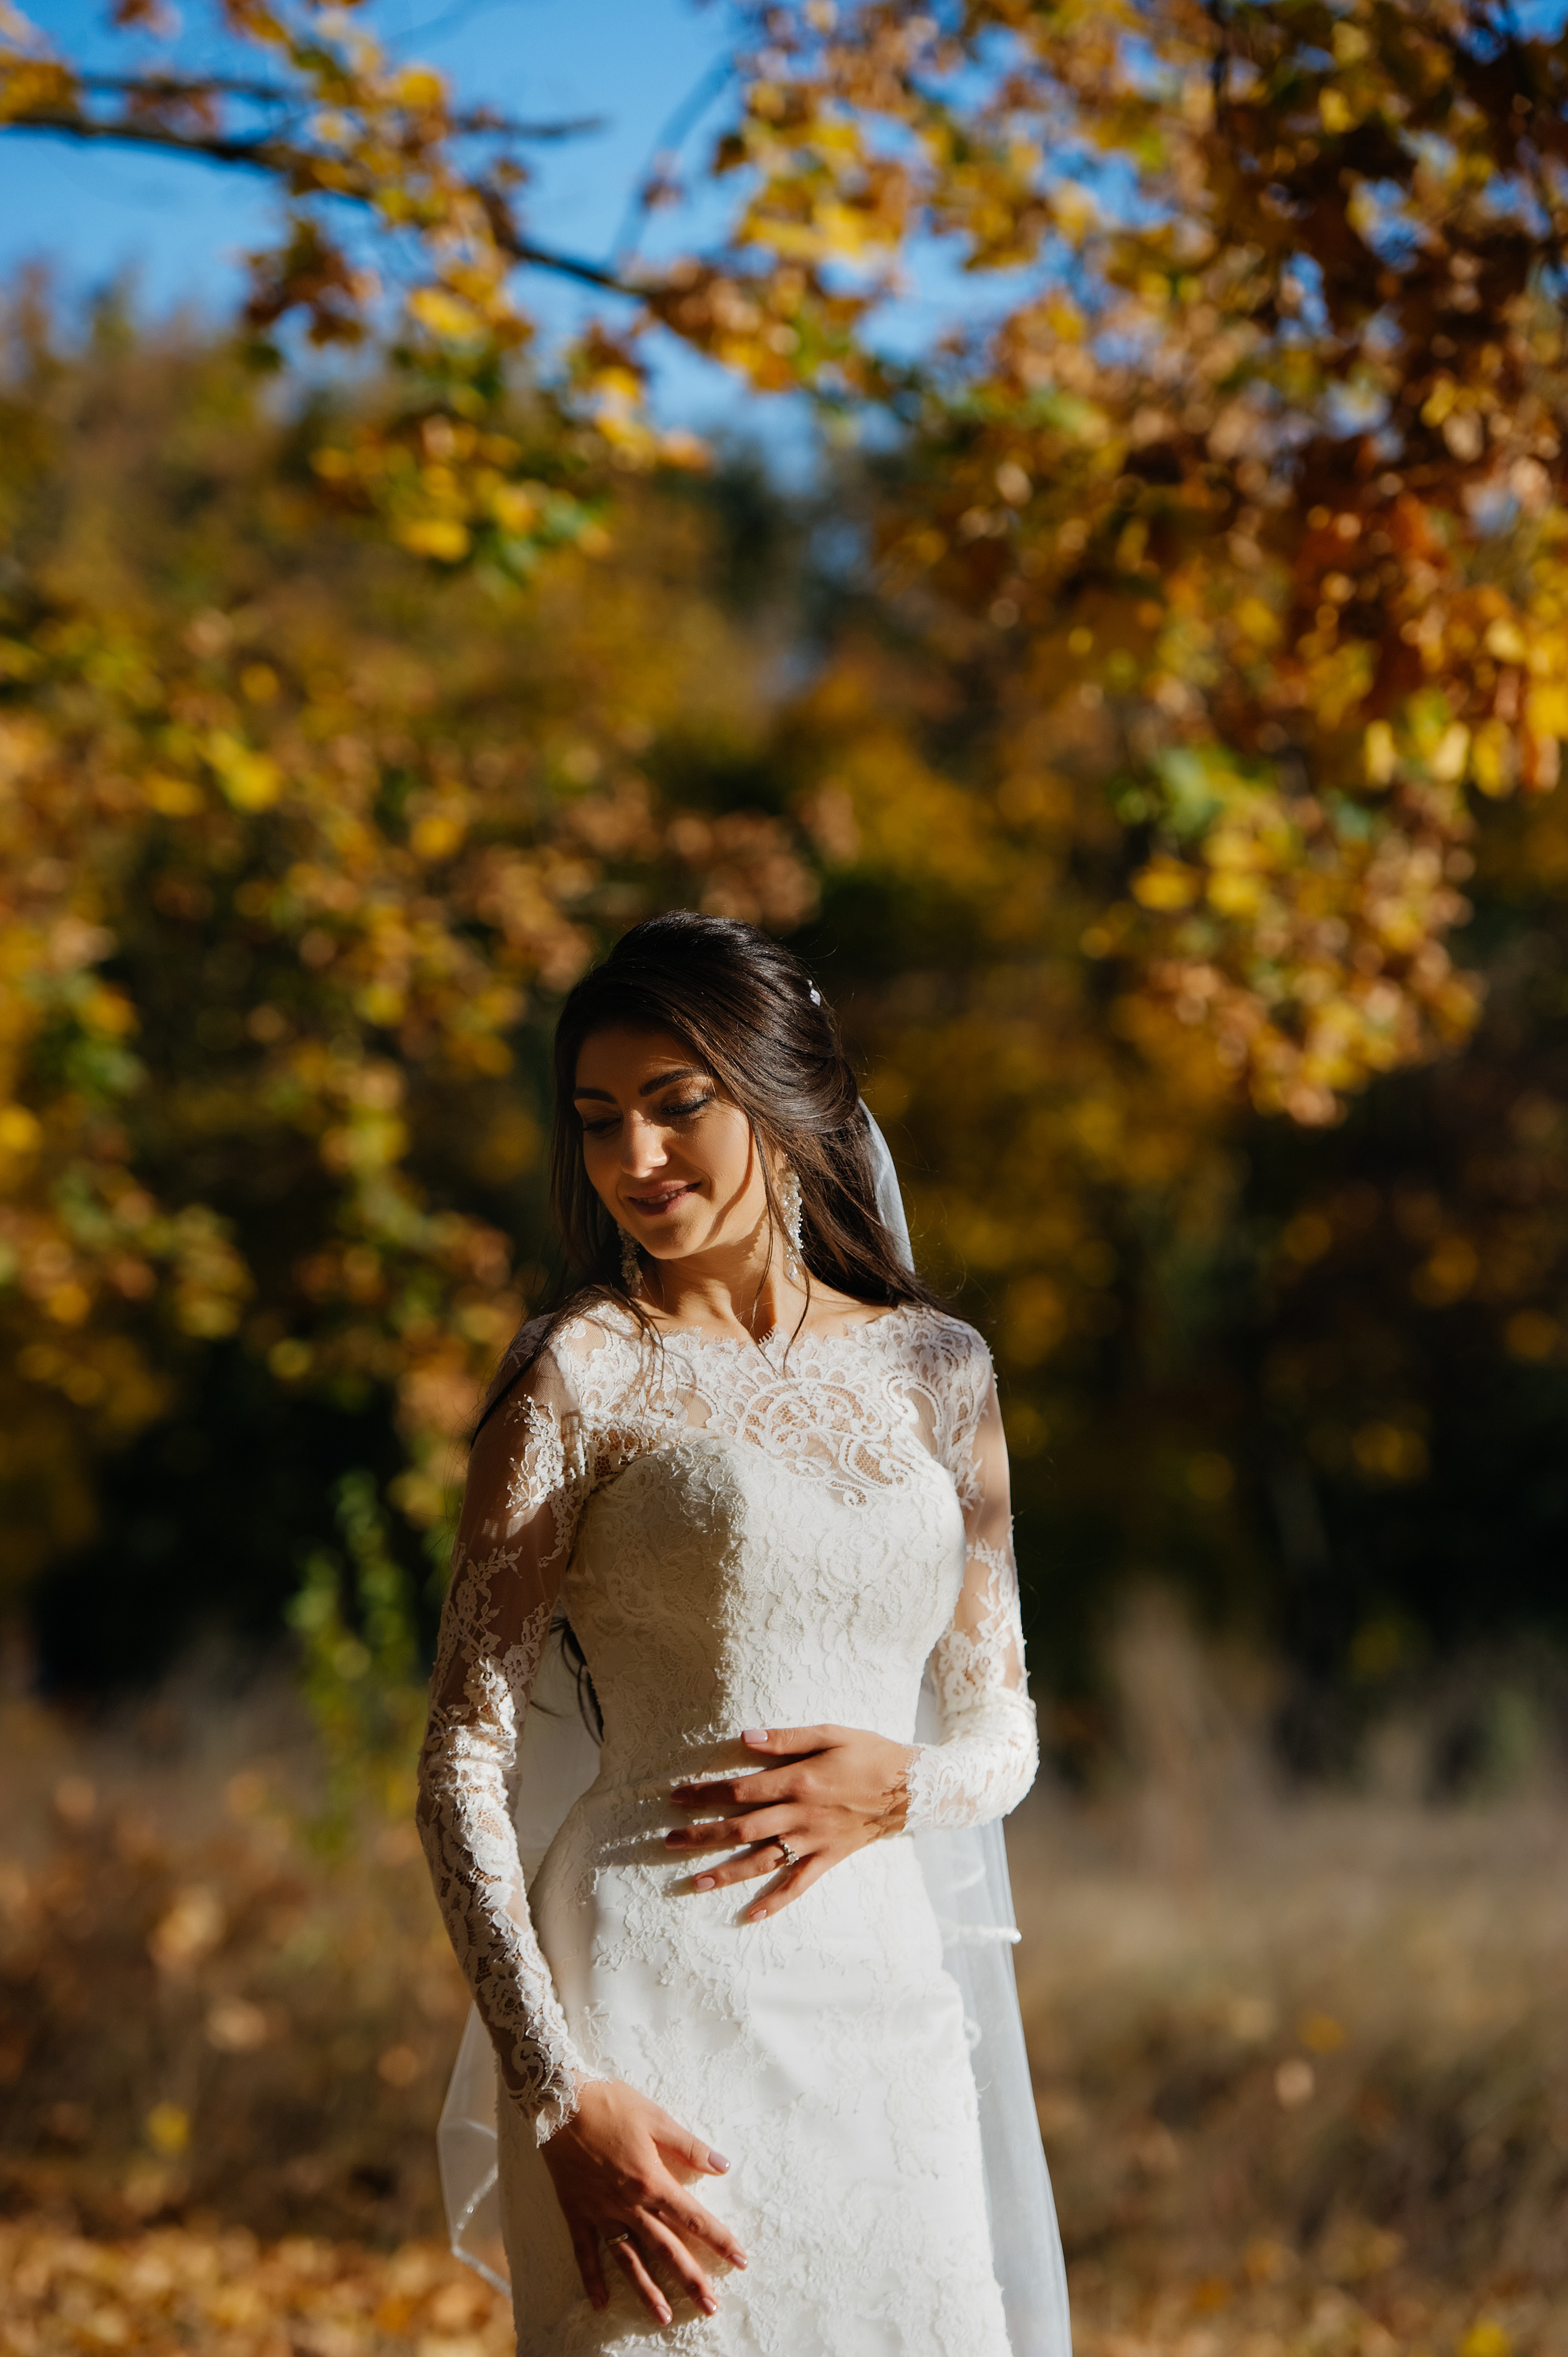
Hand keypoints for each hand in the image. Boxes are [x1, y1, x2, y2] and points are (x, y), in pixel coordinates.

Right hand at [541, 2077, 746, 2326]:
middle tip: (711, 2306)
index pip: (693, 2217)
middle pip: (666, 2248)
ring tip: (665, 2317)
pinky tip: (601, 2304)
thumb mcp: (656, 2118)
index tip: (740, 2260)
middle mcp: (629, 2205)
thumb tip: (723, 2166)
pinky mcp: (577, 2213)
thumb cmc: (611, 2105)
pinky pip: (585, 2253)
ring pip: (629, 2259)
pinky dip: (592, 2279)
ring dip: (648, 2289)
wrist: (559, 2103)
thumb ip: (689, 2147)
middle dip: (691, 2278)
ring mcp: (601, 2213)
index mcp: (652, 2181)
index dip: (719, 2239)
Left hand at [666, 1723, 913, 1921]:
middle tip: (668, 1842)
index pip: (740, 1791)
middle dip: (702, 1836)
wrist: (910, 1787)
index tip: (676, 1796)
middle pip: (740, 1829)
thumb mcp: (828, 1733)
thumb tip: (743, 1738)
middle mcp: (799, 1817)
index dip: (705, 1794)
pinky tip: (751, 1917)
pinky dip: (775, 1902)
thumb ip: (785, 1738)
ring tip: (694, 1883)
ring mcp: (813, 1842)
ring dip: (726, 1873)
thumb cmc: (867, 1753)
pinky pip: (798, 1886)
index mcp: (797, 1782)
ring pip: (761, 1862)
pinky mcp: (827, 1859)